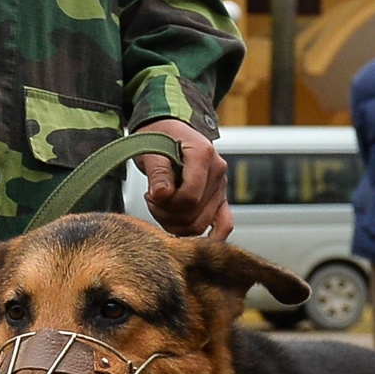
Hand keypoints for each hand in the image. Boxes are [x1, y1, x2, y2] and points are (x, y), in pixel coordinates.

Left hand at [133, 117, 232, 240]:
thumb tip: (162, 195)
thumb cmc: (158, 139)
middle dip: (166, 215)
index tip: (150, 195)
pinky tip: (193, 241)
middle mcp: (218, 171)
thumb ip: (157, 173)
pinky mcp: (219, 199)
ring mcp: (220, 187)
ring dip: (174, 224)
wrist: (168, 131)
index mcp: (203, 154)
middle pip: (194, 215)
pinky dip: (210, 237)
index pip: (189, 197)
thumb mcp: (150, 150)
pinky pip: (224, 225)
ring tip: (161, 206)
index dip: (166, 205)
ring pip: (200, 224)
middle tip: (151, 200)